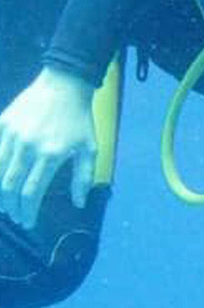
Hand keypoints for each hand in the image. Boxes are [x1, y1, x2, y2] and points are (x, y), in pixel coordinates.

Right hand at [0, 66, 96, 228]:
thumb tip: (79, 204)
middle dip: (11, 207)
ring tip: (5, 204)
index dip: (28, 212)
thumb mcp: (90, 147)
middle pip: (10, 187)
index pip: (32, 193)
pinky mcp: (2, 124)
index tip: (28, 222)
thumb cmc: (80, 119)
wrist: (65, 84)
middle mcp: (29, 147)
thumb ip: (83, 177)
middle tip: (15, 216)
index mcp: (52, 154)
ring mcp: (13, 135)